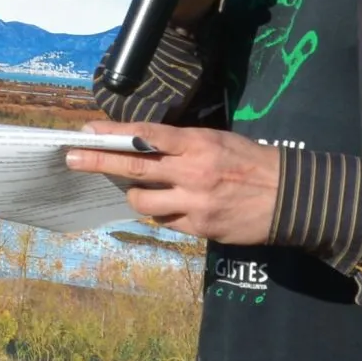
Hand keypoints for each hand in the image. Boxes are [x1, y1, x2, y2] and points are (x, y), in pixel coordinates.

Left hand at [66, 124, 282, 244]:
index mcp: (198, 144)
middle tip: (71, 159)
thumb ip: (183, 145)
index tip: (86, 132)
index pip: (146, 136)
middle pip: (134, 168)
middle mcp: (193, 172)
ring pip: (143, 202)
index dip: (113, 134)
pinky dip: (163, 214)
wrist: (291, 198)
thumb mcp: (220, 141)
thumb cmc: (254, 162)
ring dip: (135, 196)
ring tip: (142, 190)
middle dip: (98, 162)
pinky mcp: (199, 228)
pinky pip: (166, 222)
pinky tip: (173, 207)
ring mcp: (194, 203)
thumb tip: (144, 146)